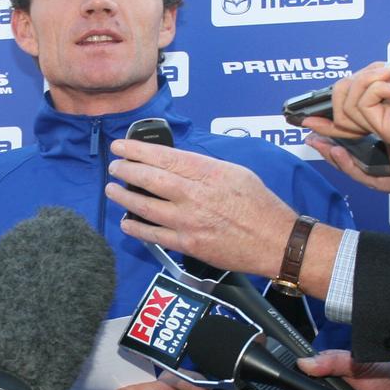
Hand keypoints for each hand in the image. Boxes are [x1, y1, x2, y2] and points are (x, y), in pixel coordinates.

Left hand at [105, 139, 304, 278]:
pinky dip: (135, 227)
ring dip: (123, 196)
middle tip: (114, 166)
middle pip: (148, 178)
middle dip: (125, 169)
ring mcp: (188, 221)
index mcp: (208, 172)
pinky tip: (126, 221)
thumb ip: (205, 167)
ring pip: (144, 206)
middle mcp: (194, 195)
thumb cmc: (260, 205)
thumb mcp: (236, 172)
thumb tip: (178, 164)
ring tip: (112, 190)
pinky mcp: (188, 244)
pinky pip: (153, 235)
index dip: (137, 149)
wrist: (276, 242)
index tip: (121, 145)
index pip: (164, 156)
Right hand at [309, 60, 389, 144]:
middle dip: (350, 85)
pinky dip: (377, 89)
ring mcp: (383, 132)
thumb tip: (340, 91)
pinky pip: (364, 109)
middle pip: (339, 112)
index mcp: (380, 113)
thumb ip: (363, 87)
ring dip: (368, 82)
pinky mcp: (388, 135)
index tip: (299, 117)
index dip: (322, 120)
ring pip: (348, 109)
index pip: (343, 121)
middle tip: (380, 73)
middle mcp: (379, 126)